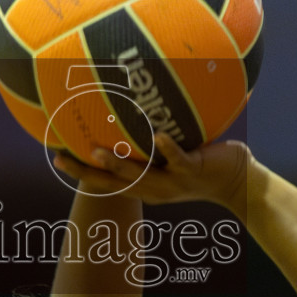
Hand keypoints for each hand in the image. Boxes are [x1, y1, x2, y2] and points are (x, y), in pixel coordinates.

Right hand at [53, 133, 252, 211]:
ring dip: (119, 164)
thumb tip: (136, 107)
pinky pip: (178, 160)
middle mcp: (154, 189)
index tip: (57, 159)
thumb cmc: (202, 163)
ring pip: (140, 175)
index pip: (107, 182)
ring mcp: (173, 182)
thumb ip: (152, 142)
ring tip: (98, 150)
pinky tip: (159, 136)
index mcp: (146, 186)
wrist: (238, 182)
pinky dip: (168, 149)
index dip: (81, 172)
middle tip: (63, 159)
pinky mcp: (193, 171)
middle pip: (114, 182)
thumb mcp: (171, 157)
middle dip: (88, 172)